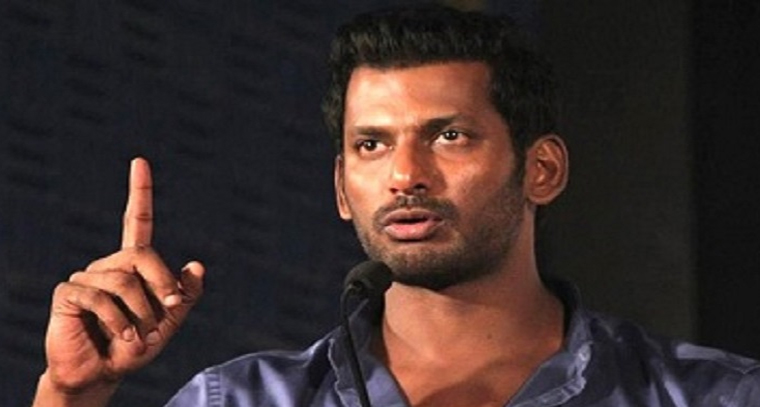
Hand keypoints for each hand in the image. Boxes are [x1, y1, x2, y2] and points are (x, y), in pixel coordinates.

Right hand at [33, 158, 204, 406]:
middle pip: (143, 254)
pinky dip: (119, 321)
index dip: (140, 192)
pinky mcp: (69, 293)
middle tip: (168, 310)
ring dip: (142, 313)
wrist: (103, 374)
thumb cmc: (135, 345)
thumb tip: (196, 265)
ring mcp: (87, 276)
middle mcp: (109, 264)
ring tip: (139, 335)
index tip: (140, 162)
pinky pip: (100, 297)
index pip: (136, 221)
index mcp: (133, 264)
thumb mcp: (169, 321)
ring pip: (124, 281)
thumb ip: (185, 295)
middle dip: (162, 285)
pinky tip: (124, 337)